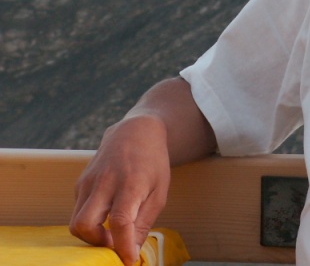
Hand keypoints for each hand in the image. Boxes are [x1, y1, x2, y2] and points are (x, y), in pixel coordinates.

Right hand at [70, 115, 170, 264]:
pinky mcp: (80, 183)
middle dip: (95, 244)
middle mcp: (105, 182)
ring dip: (91, 235)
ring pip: (75, 221)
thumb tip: (131, 252)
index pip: (121, 220)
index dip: (122, 245)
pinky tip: (106, 214)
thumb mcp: (159, 191)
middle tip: (114, 244)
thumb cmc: (152, 163)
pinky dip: (90, 221)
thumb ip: (144, 222)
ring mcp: (89, 181)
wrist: (136, 132)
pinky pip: (78, 211)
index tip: (128, 260)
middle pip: (84, 224)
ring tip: (111, 232)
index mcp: (131, 183)